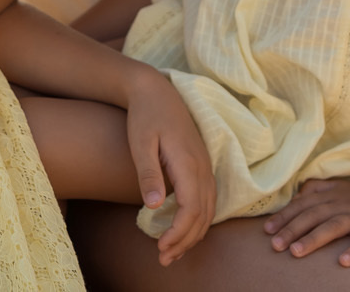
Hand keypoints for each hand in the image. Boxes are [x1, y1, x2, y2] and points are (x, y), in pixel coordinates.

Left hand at [124, 69, 215, 265]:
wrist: (156, 90)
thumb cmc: (145, 116)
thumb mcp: (140, 143)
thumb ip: (149, 174)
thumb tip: (154, 207)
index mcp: (188, 162)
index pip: (191, 208)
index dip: (179, 233)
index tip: (160, 248)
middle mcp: (202, 167)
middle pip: (203, 214)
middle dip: (185, 241)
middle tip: (164, 259)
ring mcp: (205, 166)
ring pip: (209, 210)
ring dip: (193, 234)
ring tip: (172, 252)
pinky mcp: (202, 166)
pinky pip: (208, 200)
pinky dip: (198, 221)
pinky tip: (183, 230)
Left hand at [263, 174, 349, 267]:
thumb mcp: (334, 187)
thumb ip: (314, 190)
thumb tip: (293, 198)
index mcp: (328, 195)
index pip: (301, 206)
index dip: (284, 217)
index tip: (267, 231)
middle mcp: (340, 204)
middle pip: (312, 216)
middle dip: (292, 230)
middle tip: (275, 245)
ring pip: (333, 227)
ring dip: (314, 239)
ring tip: (296, 252)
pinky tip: (343, 262)